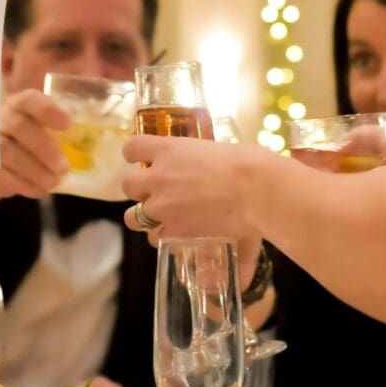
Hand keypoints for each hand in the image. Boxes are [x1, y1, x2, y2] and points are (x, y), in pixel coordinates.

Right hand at [0, 90, 69, 209]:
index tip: (66, 125)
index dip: (48, 110)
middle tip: (64, 167)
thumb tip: (85, 143)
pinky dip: (25, 185)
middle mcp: (0, 119)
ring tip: (53, 182)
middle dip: (45, 149)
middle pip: (19, 127)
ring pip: (8, 153)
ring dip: (35, 170)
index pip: (29, 99)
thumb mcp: (38, 131)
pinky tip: (40, 190)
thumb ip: (57, 133)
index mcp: (19, 106)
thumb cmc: (23, 144)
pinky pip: (2, 174)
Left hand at [121, 135, 271, 248]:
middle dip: (140, 190)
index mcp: (168, 149)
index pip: (132, 148)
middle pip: (127, 185)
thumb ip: (199, 158)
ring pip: (133, 217)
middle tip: (157, 193)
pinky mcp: (173, 231)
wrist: (258, 190)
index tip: (143, 160)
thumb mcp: (216, 150)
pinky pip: (156, 238)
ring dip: (146, 217)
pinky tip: (178, 235)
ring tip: (164, 220)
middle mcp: (158, 177)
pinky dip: (165, 238)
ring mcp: (162, 206)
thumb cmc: (246, 163)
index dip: (135, 156)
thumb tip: (204, 164)